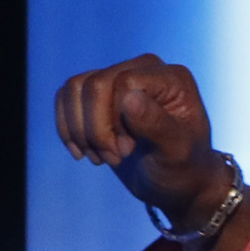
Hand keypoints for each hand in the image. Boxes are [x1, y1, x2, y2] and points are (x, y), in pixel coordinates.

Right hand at [54, 53, 233, 229]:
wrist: (176, 181)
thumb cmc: (183, 168)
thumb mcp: (177, 153)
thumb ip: (157, 125)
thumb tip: (130, 97)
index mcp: (172, 78)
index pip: (124, 83)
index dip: (117, 120)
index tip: (129, 151)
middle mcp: (145, 68)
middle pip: (95, 85)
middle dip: (96, 129)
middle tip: (114, 158)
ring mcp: (120, 76)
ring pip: (74, 88)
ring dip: (80, 131)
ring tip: (101, 157)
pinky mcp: (100, 93)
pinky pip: (66, 95)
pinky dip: (67, 127)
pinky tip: (83, 151)